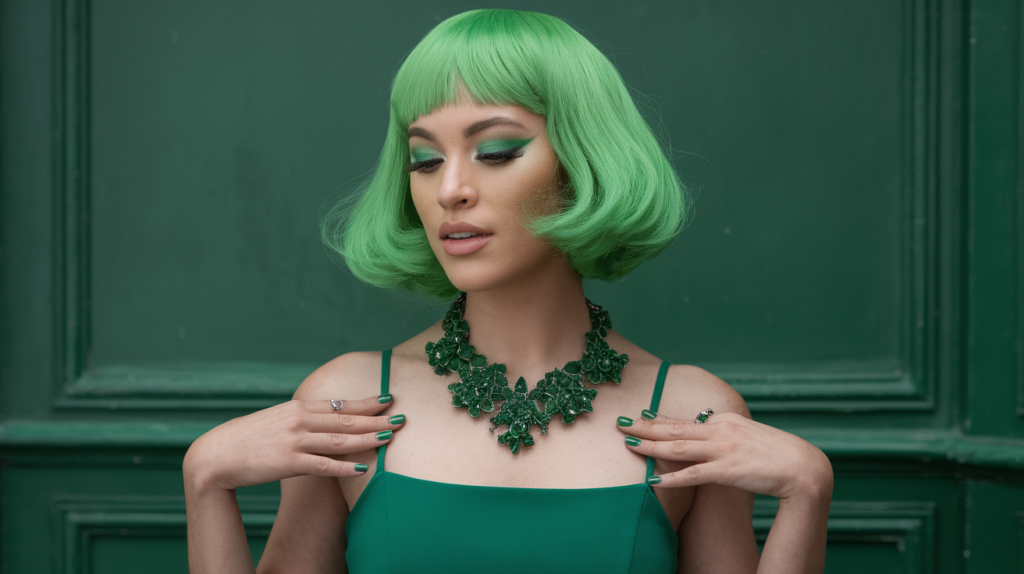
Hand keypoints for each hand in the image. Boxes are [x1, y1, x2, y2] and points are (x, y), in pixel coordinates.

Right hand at [184, 395, 402, 491]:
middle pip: (346, 420)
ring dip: (368, 438)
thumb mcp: (276, 421)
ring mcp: (293, 441)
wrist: (215, 455)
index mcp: (297, 408)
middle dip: (376, 419)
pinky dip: (344, 466)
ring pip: (339, 439)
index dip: (365, 402)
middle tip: (401, 418)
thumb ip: (301, 420)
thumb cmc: (247, 440)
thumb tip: (324, 422)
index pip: (339, 404)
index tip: (388, 398)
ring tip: (390, 437)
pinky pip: (322, 465)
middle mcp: (298, 420)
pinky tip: (363, 467)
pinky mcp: (287, 462)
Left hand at [617, 411, 831, 499]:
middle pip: (674, 428)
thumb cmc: (776, 453)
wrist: (803, 466)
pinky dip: (672, 477)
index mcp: (724, 420)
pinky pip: (693, 474)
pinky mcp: (727, 470)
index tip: (638, 417)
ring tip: (628, 445)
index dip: (658, 419)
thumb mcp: (747, 435)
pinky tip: (654, 479)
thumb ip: (725, 435)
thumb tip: (705, 435)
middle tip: (620, 424)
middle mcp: (720, 430)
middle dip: (644, 427)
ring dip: (650, 446)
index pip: (684, 420)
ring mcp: (723, 449)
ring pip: (678, 446)